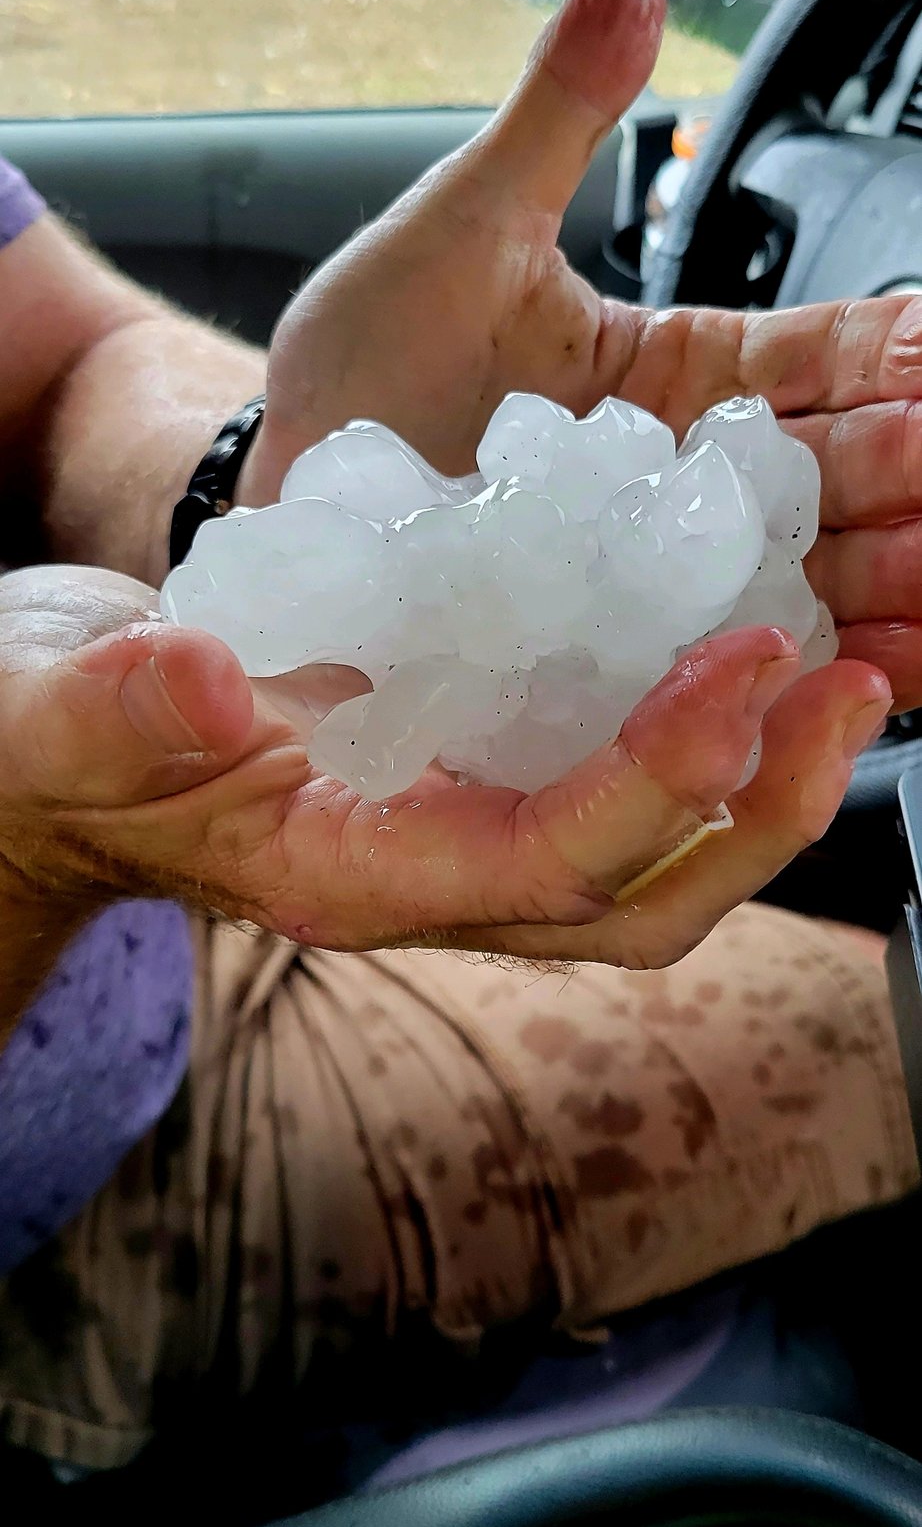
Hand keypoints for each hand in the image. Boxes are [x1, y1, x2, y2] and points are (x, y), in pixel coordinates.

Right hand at [0, 569, 888, 1011]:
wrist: (48, 743)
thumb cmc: (42, 740)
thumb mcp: (44, 716)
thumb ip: (112, 712)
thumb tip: (207, 679)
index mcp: (343, 876)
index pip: (538, 866)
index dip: (655, 781)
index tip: (745, 665)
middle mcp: (425, 873)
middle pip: (636, 901)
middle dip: (758, 813)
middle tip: (850, 688)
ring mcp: (457, 828)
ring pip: (646, 854)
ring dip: (755, 775)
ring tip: (842, 664)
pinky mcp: (468, 766)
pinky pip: (611, 769)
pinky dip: (696, 717)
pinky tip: (742, 625)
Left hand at [243, 0, 921, 712]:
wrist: (281, 501)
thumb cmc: (367, 367)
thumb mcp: (465, 223)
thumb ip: (563, 105)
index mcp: (682, 373)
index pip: (823, 357)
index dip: (894, 364)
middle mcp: (688, 484)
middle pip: (838, 480)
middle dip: (906, 487)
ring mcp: (656, 580)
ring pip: (807, 581)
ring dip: (884, 590)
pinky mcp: (613, 662)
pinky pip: (720, 674)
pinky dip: (796, 685)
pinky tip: (860, 687)